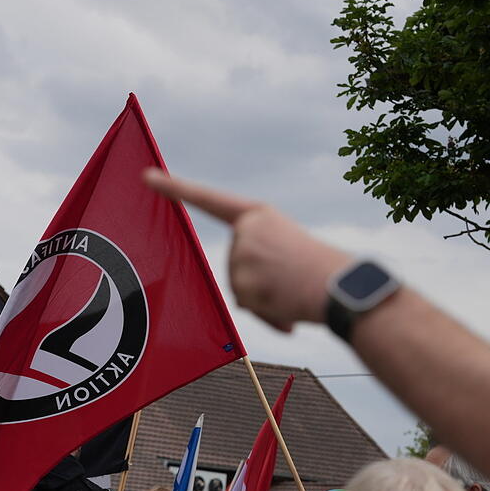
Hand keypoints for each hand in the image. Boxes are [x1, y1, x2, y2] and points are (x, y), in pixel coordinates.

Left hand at [144, 168, 352, 330]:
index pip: (208, 199)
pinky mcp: (242, 281)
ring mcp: (242, 254)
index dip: (174, 188)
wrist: (343, 288)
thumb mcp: (288, 249)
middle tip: (289, 279)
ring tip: (292, 291)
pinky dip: (267, 314)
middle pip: (232, 265)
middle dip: (256, 282)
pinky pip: (245, 306)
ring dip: (263, 300)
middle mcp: (245, 230)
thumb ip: (259, 259)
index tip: (146, 176)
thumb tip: (242, 299)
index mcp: (257, 214)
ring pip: (237, 288)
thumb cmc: (322, 271)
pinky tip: (289, 306)